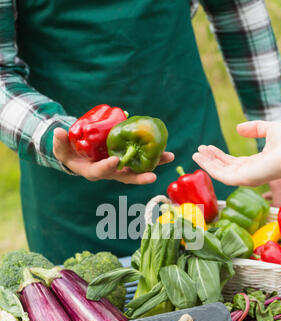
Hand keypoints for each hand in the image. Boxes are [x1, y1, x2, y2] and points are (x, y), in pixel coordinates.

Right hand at [53, 128, 173, 183]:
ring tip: (170, 157)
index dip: (108, 167)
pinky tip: (164, 147)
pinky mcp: (126, 159)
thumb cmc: (69, 152)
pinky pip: (140, 158)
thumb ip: (59, 142)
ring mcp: (119, 167)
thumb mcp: (61, 148)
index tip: (115, 161)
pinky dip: (152, 154)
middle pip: (127, 177)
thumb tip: (58, 132)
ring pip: (138, 168)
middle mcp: (110, 172)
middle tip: (154, 176)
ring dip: (154, 164)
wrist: (78, 154)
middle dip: (140, 177)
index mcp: (93, 171)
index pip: (101, 172)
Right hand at [192, 120, 280, 187]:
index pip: (234, 162)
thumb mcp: (270, 129)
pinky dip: (210, 167)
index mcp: (258, 164)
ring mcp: (247, 178)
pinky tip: (201, 158)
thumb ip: (255, 128)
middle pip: (225, 168)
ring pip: (220, 173)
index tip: (208, 147)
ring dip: (207, 163)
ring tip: (195, 154)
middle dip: (210, 160)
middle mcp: (251, 173)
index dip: (220, 155)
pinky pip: (222, 175)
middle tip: (198, 150)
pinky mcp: (244, 179)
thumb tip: (237, 129)